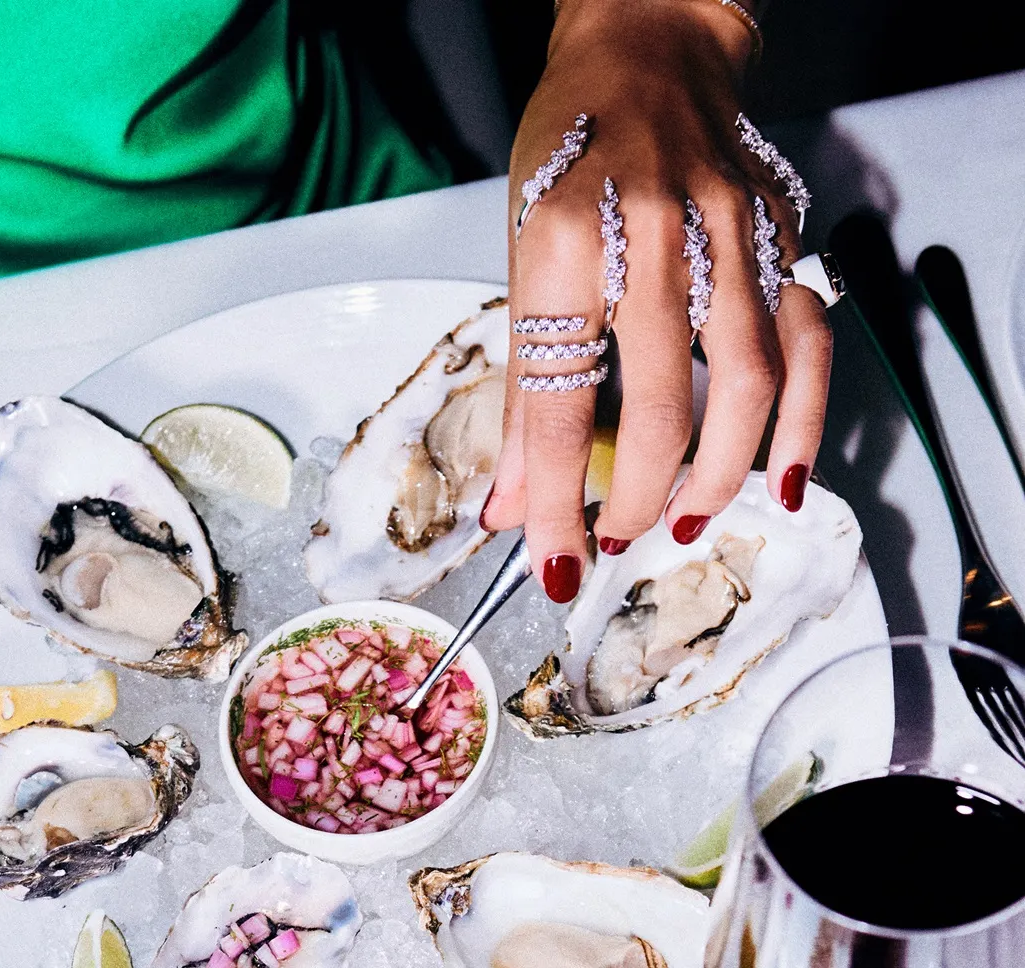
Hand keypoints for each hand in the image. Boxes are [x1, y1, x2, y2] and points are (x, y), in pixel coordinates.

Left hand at [484, 0, 830, 597]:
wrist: (647, 46)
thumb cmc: (572, 150)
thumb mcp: (521, 258)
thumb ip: (524, 387)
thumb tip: (515, 503)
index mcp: (567, 246)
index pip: (557, 403)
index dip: (552, 501)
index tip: (552, 564)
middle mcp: (656, 241)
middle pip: (661, 407)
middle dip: (636, 496)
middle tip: (617, 536)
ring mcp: (730, 237)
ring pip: (746, 387)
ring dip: (718, 476)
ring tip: (684, 520)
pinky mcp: (779, 239)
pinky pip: (806, 346)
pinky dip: (801, 423)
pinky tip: (783, 480)